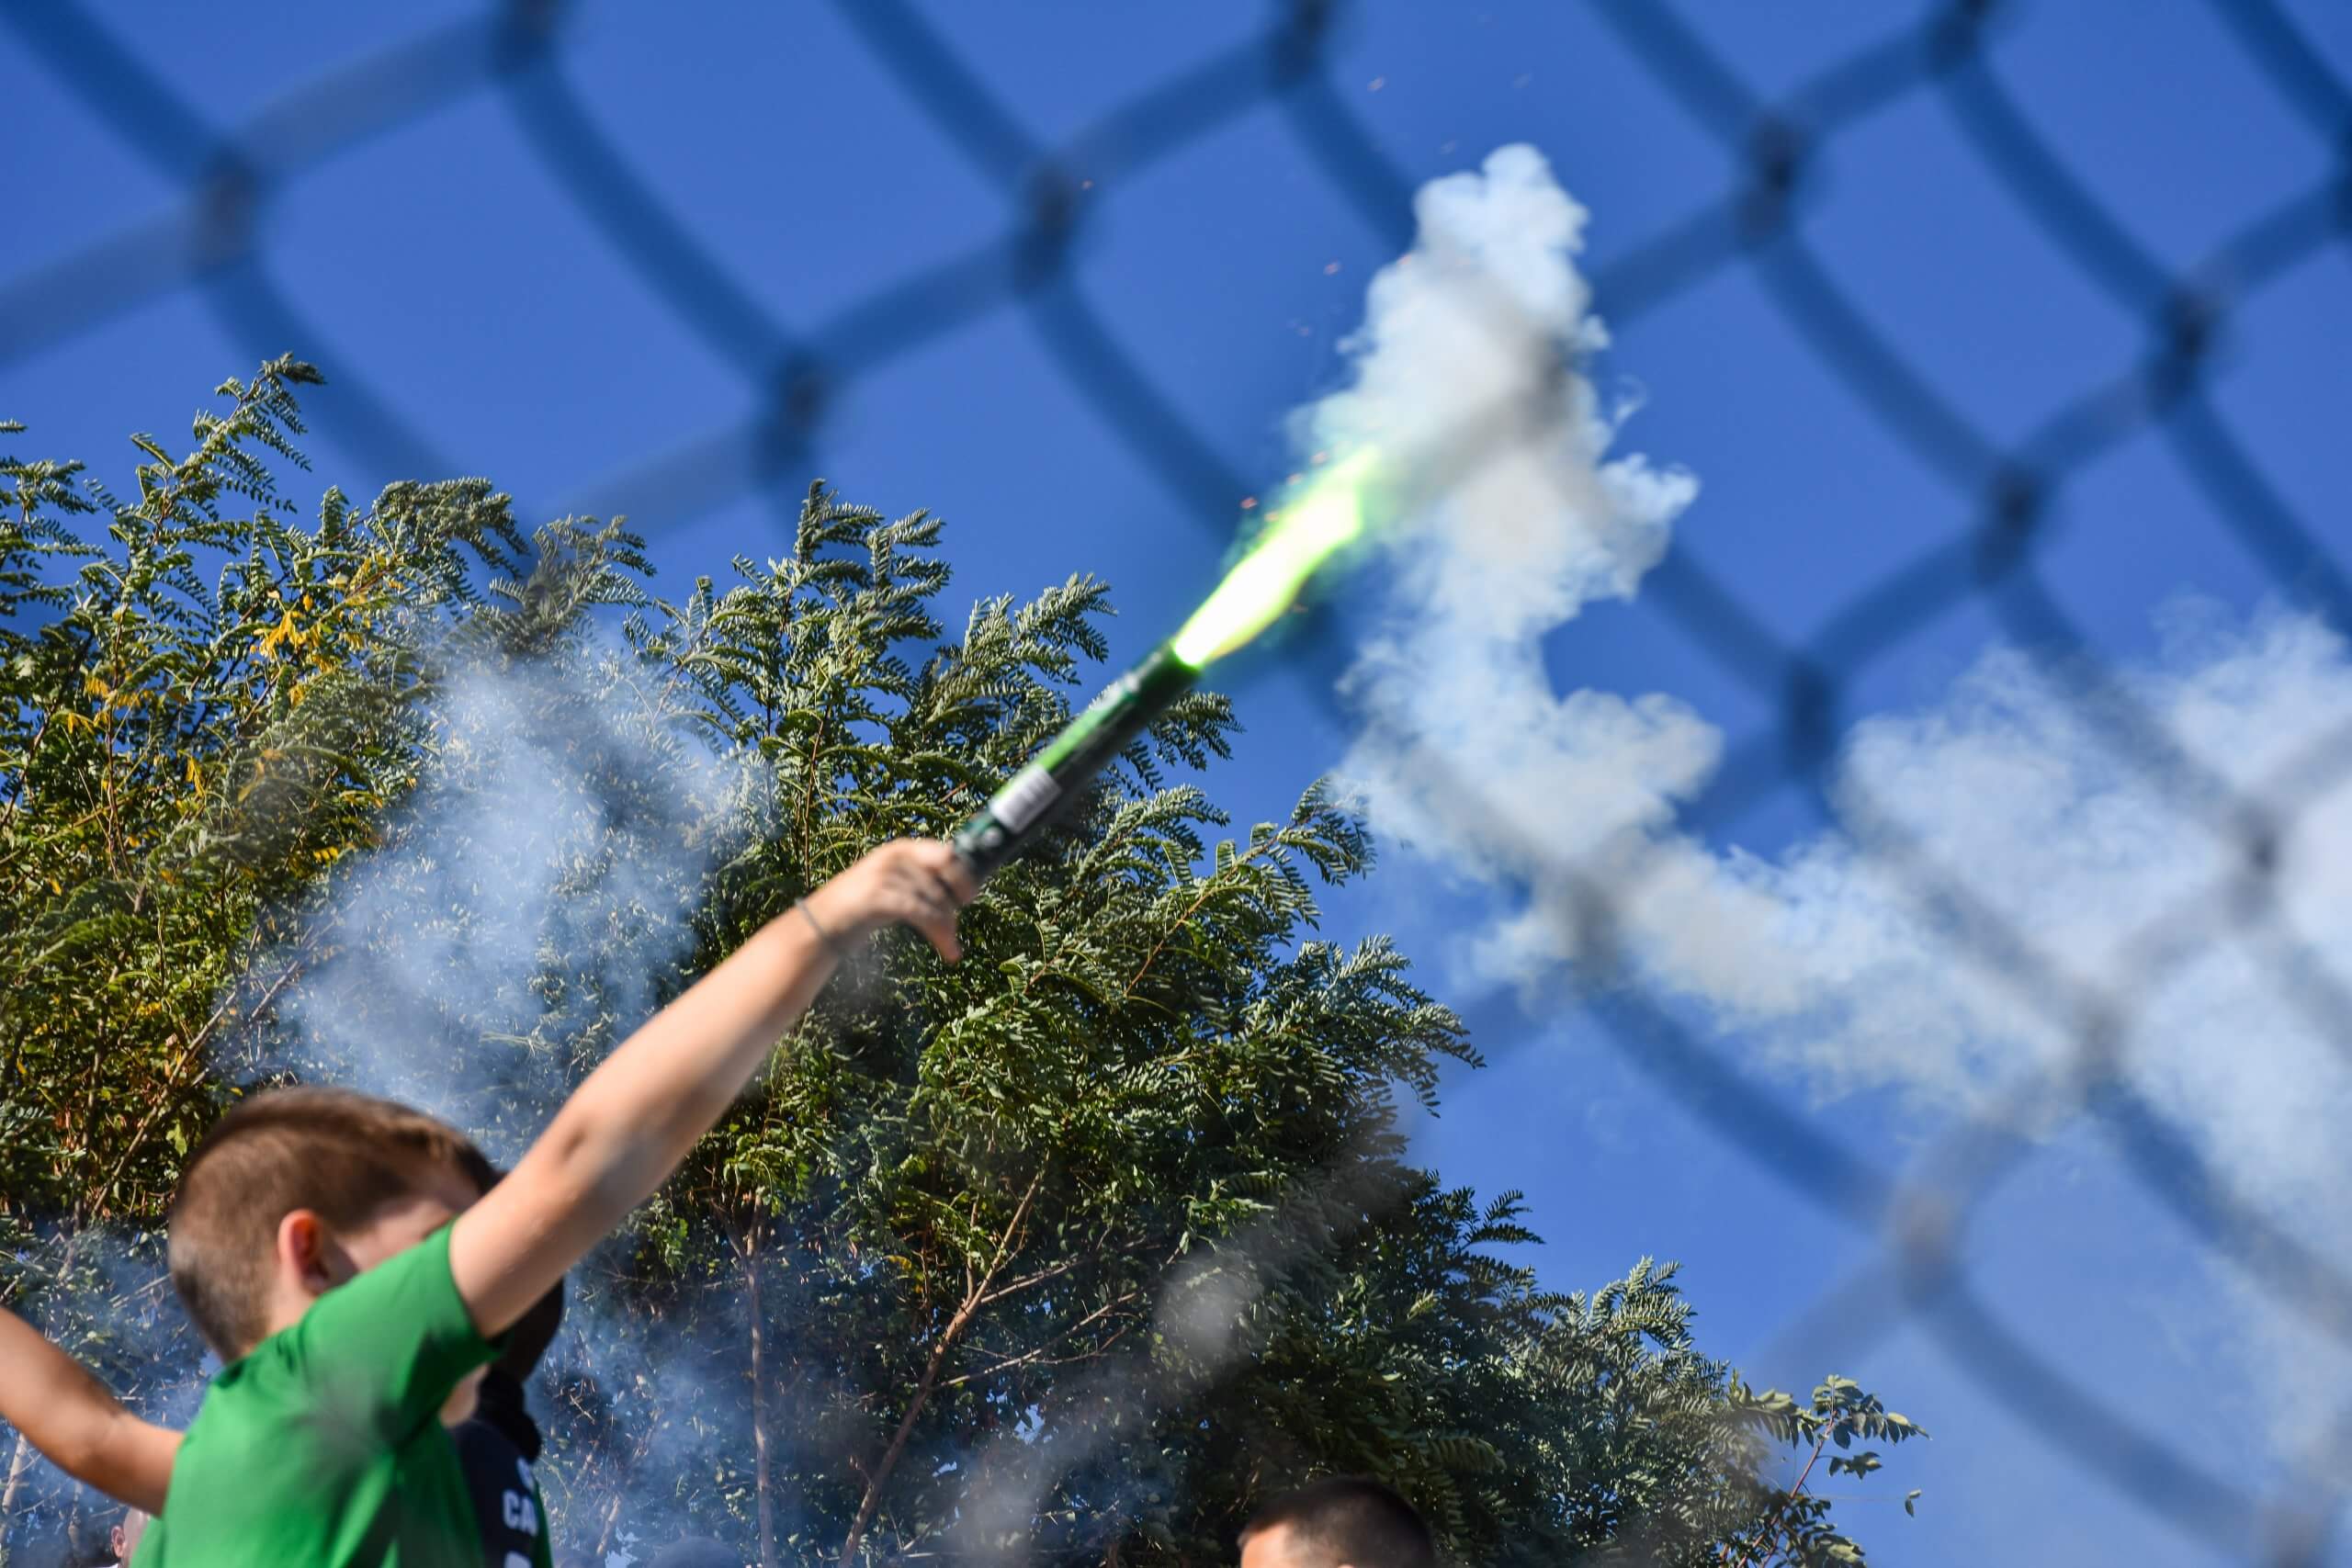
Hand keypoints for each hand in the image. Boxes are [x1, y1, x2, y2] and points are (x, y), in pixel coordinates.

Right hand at [806, 839, 976, 960]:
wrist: (819, 926)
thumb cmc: (859, 910)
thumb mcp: (891, 887)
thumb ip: (918, 881)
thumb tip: (957, 888)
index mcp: (899, 849)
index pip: (944, 851)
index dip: (963, 873)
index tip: (970, 896)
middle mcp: (893, 856)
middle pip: (944, 871)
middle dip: (958, 895)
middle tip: (960, 919)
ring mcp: (884, 875)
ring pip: (935, 898)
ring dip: (948, 927)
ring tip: (951, 948)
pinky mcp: (878, 897)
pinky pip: (922, 913)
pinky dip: (940, 934)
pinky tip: (948, 951)